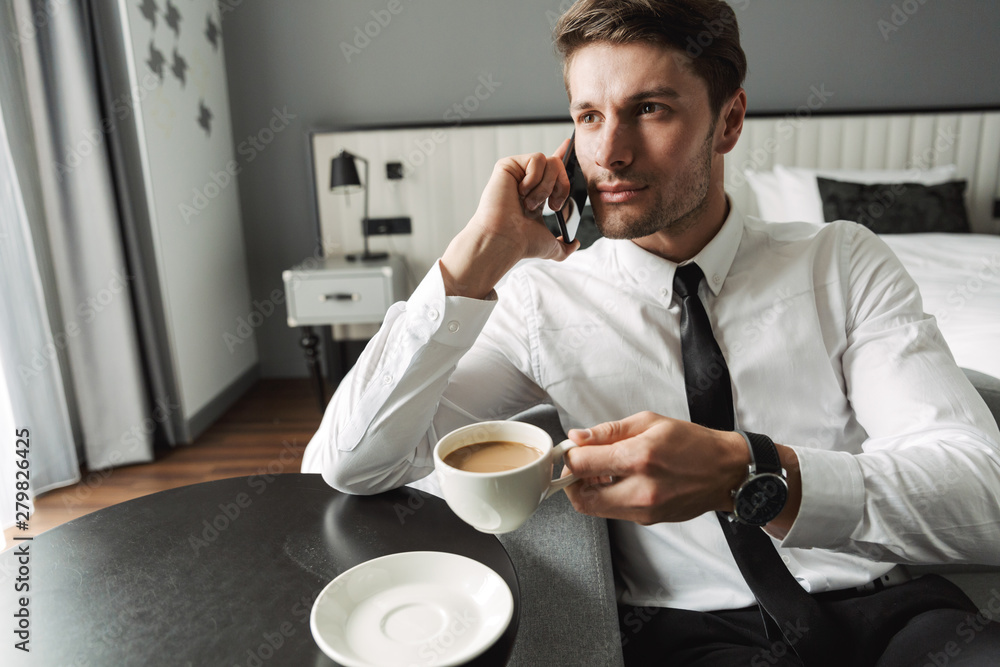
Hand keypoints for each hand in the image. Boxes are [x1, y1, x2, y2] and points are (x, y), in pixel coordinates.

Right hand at [440, 139, 580, 298]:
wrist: (506, 239)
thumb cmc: (522, 242)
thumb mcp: (550, 246)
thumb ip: (565, 246)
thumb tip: (575, 243)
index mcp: (537, 194)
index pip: (552, 170)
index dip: (561, 155)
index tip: (567, 145)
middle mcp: (527, 181)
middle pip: (558, 165)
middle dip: (562, 187)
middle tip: (552, 205)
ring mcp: (517, 173)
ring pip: (550, 162)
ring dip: (546, 186)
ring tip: (530, 202)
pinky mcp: (508, 165)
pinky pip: (536, 159)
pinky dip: (534, 179)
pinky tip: (521, 192)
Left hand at [562, 412, 749, 524]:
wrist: (727, 472)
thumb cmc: (694, 444)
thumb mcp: (650, 422)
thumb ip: (608, 431)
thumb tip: (578, 438)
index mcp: (639, 458)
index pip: (582, 465)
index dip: (569, 456)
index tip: (572, 449)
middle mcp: (641, 490)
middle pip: (581, 498)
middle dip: (571, 481)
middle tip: (580, 465)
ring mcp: (645, 510)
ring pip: (595, 509)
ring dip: (588, 490)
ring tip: (601, 470)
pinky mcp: (648, 520)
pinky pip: (613, 512)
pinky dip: (606, 497)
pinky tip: (619, 480)